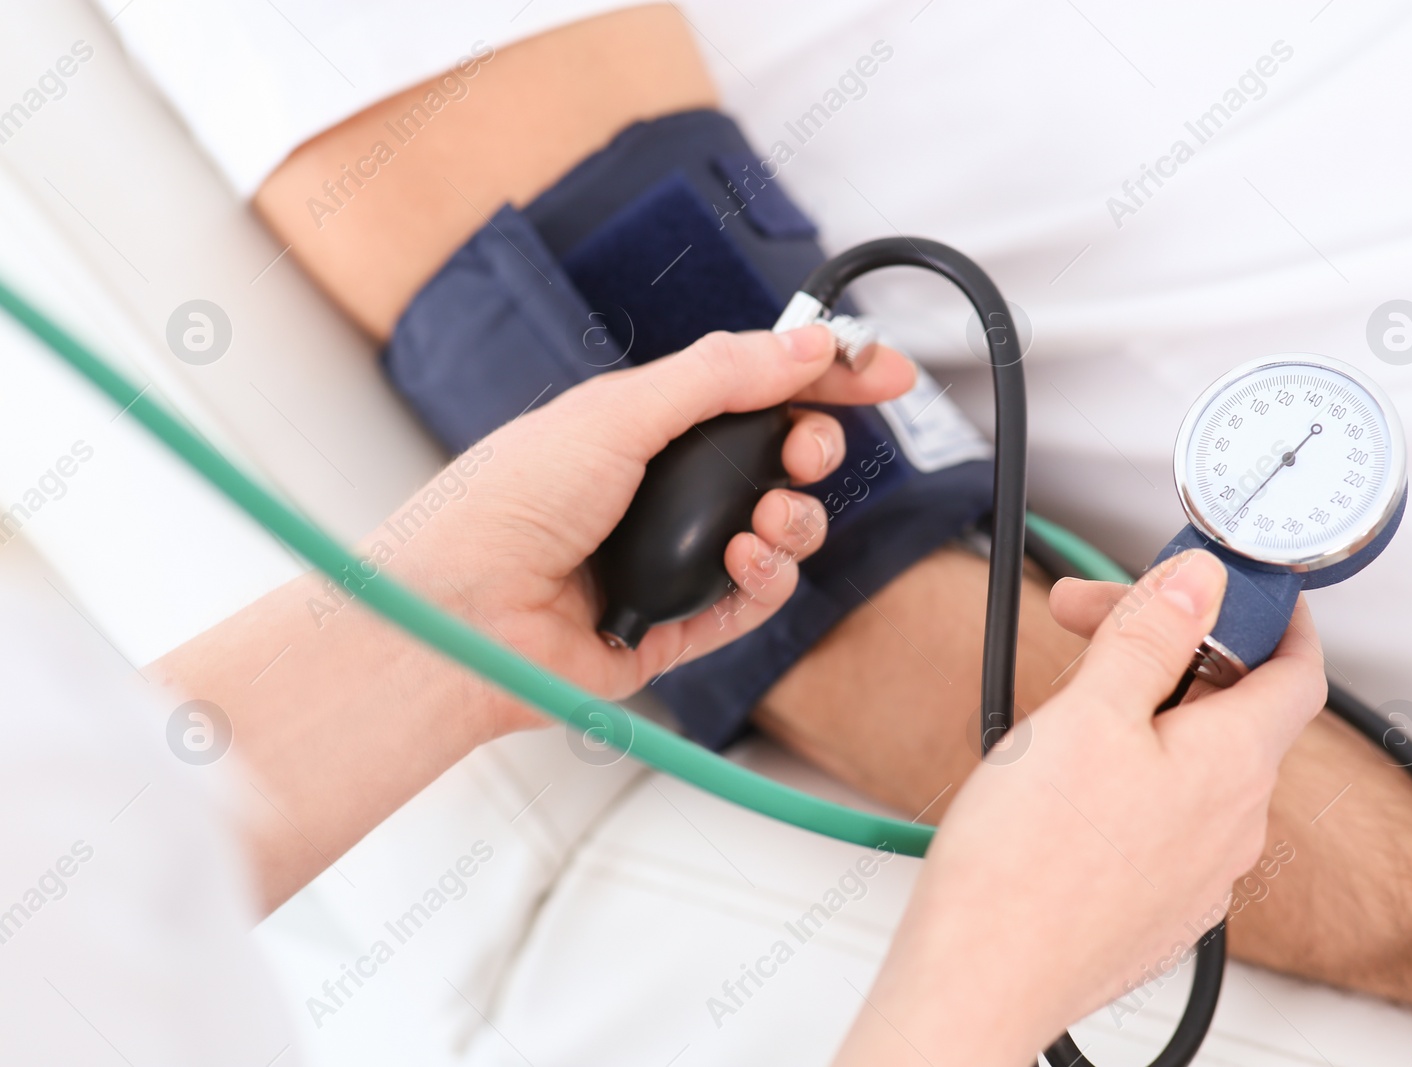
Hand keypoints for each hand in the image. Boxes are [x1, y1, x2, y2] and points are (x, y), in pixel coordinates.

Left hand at [379, 325, 914, 734]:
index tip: (881, 372)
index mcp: (642, 426)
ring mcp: (674, 558)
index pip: (752, 389)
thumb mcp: (618, 414)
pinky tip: (744, 562)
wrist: (462, 614)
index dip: (820, 378)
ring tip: (768, 518)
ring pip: (779, 532)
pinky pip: (755, 599)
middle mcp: (662, 490)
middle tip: (808, 451)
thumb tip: (802, 342)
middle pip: (776, 461)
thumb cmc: (505, 505)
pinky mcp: (680, 625)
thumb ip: (719, 377)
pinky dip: (766, 578)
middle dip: (811, 451)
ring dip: (794, 519)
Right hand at [833, 549, 1325, 1066]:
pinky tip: (1065, 782)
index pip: (1297, 668)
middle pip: (1233, 709)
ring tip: (1063, 707)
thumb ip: (1151, 638)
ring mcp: (1200, 873)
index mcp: (1234, 763)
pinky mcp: (1159, 906)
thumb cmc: (1027, 863)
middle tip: (1089, 624)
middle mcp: (1235, 824)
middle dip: (1167, 651)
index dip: (1268, 613)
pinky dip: (1131, 778)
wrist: (983, 979)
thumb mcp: (1087, 714)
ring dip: (1144, 715)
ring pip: (1194, 765)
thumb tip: (1201, 582)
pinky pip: (1166, 819)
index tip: (1226, 585)